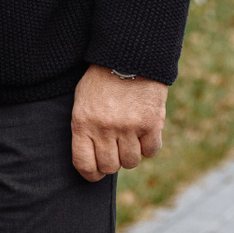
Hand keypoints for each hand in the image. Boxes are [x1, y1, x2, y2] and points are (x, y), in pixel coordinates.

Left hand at [72, 64, 167, 181]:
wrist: (128, 58)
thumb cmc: (100, 81)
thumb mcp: (82, 102)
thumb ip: (85, 128)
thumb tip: (92, 159)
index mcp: (82, 123)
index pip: (84, 163)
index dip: (90, 174)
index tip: (95, 174)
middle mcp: (104, 128)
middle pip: (110, 167)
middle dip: (112, 163)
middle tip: (114, 152)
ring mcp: (129, 127)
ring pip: (131, 162)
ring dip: (130, 155)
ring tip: (128, 140)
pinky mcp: (151, 124)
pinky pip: (151, 151)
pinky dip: (148, 147)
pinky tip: (143, 135)